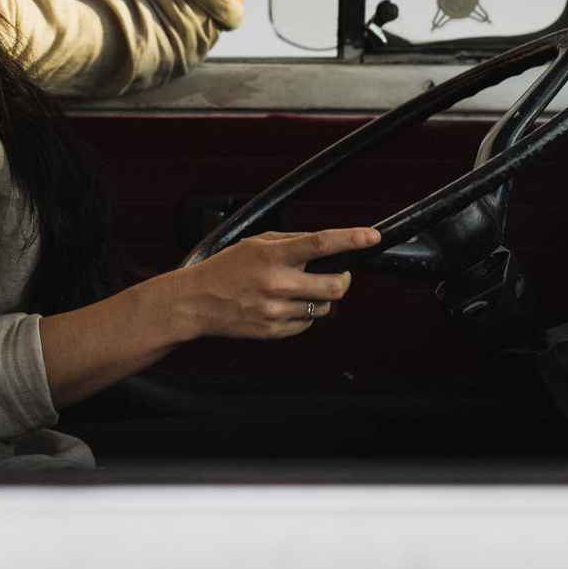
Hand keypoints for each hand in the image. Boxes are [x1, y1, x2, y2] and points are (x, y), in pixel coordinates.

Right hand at [165, 227, 382, 339]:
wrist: (197, 302)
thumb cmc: (226, 269)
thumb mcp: (255, 243)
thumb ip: (291, 242)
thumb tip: (326, 245)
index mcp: (273, 256)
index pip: (321, 244)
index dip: (350, 239)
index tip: (370, 237)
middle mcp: (277, 283)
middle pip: (335, 285)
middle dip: (342, 278)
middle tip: (336, 273)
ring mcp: (277, 310)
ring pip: (324, 307)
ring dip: (320, 297)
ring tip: (298, 289)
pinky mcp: (275, 331)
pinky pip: (307, 323)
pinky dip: (304, 313)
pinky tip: (283, 304)